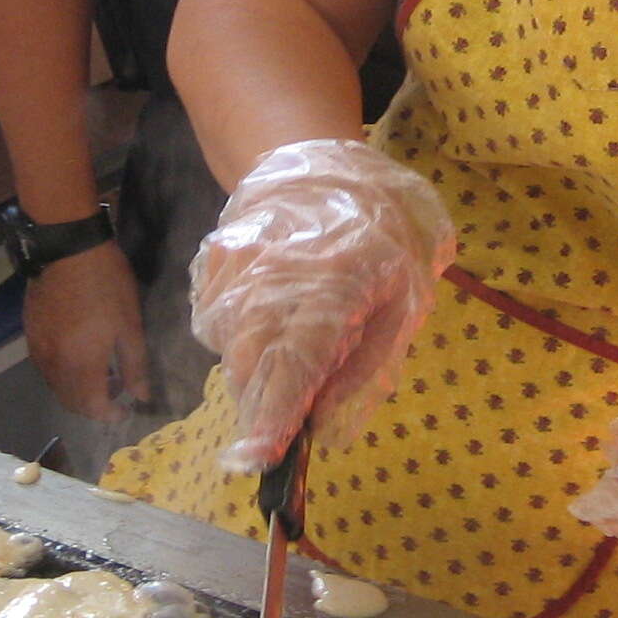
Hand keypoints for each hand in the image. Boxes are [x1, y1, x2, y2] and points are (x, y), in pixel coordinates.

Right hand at [23, 240, 151, 421]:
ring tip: (100, 372)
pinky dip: (63, 374)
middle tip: (116, 389)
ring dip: (77, 390)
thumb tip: (141, 396)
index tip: (127, 408)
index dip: (111, 414)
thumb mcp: (130, 324)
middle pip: (70, 402)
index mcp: (81, 364)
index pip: (93, 407)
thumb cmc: (106, 284)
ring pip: (56, 387)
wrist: (67, 248)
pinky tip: (77, 355)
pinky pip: (45, 368)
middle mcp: (54, 364)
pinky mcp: (29, 335)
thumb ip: (134, 366)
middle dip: (94, 405)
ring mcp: (38, 350)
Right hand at [189, 140, 455, 472]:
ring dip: (251, 376)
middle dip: (260, 410)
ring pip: (228, 347)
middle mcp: (273, 273)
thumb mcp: (404, 297)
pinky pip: (215, 322)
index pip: (294, 362)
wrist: (320, 159)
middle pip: (250, 364)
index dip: (275, 415)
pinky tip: (268, 325)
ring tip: (285, 362)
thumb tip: (322, 423)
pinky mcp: (213, 261)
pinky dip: (236, 341)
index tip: (260, 458)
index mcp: (333, 283)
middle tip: (276, 436)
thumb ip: (366, 363)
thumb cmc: (380, 231)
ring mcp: (236, 263)